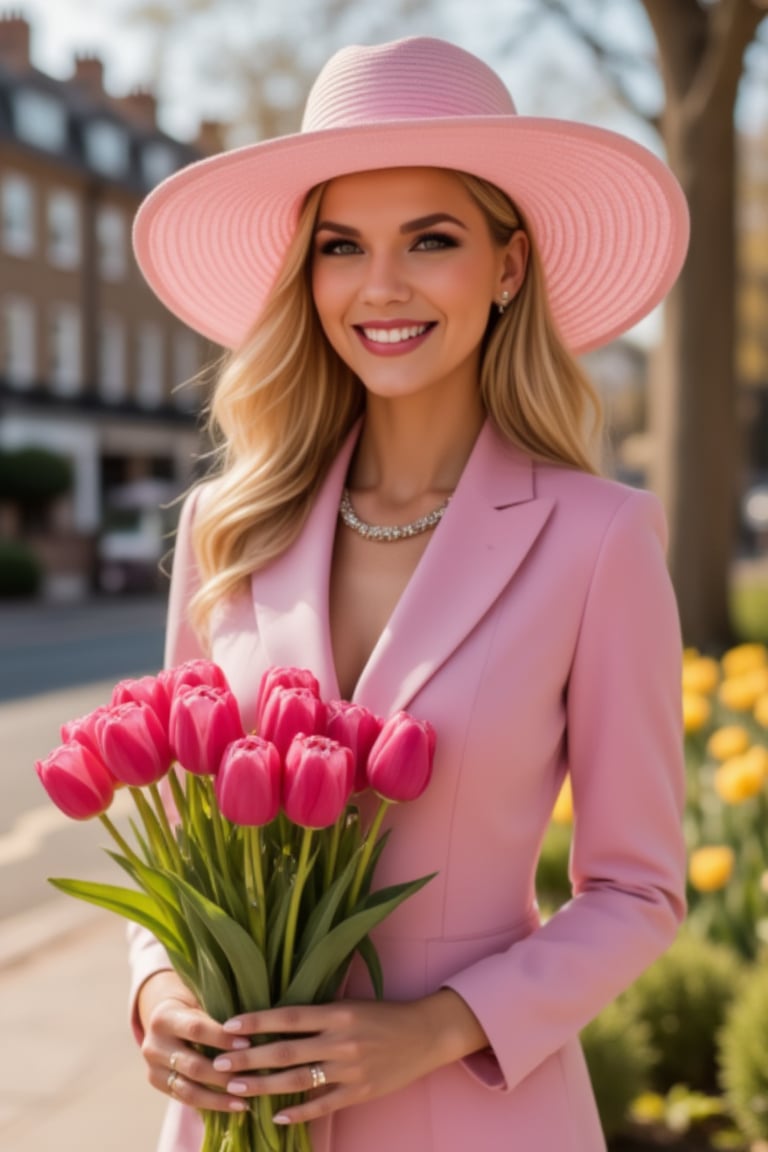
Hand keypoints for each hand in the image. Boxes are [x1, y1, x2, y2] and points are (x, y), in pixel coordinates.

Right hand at [136, 971, 253, 1113]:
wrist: (163, 1019)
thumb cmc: (194, 1006)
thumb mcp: (200, 1001)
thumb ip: (218, 1014)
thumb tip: (255, 1028)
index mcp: (164, 1018)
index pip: (196, 1030)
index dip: (222, 1038)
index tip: (249, 1044)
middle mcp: (153, 1045)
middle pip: (192, 1065)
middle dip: (224, 1073)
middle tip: (252, 1078)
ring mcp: (152, 1068)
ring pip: (188, 1089)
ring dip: (219, 1097)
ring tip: (245, 1101)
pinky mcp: (157, 1084)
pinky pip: (185, 1100)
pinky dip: (210, 1104)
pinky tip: (232, 1105)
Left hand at [208, 989, 488, 1124]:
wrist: (425, 1034)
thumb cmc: (384, 1014)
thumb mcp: (351, 1004)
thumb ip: (319, 1013)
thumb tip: (277, 1018)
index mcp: (337, 1013)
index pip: (288, 1016)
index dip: (257, 1022)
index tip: (228, 1027)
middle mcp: (340, 1040)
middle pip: (285, 1051)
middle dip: (248, 1059)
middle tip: (218, 1064)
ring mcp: (350, 1069)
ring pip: (298, 1080)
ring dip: (263, 1085)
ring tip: (235, 1089)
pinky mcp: (360, 1092)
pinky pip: (323, 1105)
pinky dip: (299, 1111)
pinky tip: (276, 1114)